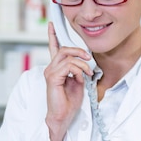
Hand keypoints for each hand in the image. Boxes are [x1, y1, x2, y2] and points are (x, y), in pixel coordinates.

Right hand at [44, 22, 93, 140]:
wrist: (62, 116)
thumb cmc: (68, 102)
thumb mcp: (78, 82)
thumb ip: (78, 70)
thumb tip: (84, 64)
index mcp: (56, 68)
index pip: (54, 48)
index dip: (53, 35)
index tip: (52, 24)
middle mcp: (51, 68)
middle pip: (65, 49)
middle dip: (79, 51)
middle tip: (89, 59)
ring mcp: (51, 72)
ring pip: (68, 56)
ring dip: (82, 63)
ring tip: (88, 73)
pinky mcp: (53, 77)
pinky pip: (69, 66)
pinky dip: (78, 70)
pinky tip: (81, 79)